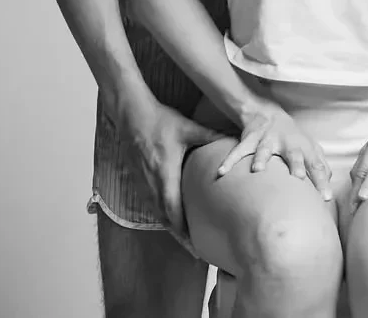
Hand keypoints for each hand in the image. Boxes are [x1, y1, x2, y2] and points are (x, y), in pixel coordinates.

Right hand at [117, 95, 221, 238]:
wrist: (132, 114)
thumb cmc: (160, 121)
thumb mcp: (189, 128)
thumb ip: (211, 136)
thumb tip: (234, 139)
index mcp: (165, 175)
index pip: (174, 212)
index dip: (185, 231)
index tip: (197, 245)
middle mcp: (152, 184)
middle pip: (166, 220)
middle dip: (181, 237)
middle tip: (196, 252)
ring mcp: (143, 184)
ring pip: (157, 214)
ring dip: (171, 228)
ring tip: (186, 241)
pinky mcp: (139, 180)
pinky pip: (150, 205)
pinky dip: (162, 216)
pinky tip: (171, 220)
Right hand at [215, 102, 332, 200]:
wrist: (267, 113)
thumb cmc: (292, 137)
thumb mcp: (310, 147)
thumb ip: (321, 166)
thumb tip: (330, 187)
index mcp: (303, 147)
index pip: (316, 165)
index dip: (321, 180)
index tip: (326, 198)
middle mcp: (287, 142)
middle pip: (294, 153)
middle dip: (296, 163)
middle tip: (298, 176)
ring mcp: (267, 140)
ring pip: (264, 149)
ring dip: (262, 158)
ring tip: (257, 169)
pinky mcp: (250, 139)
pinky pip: (238, 150)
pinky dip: (230, 160)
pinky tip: (221, 172)